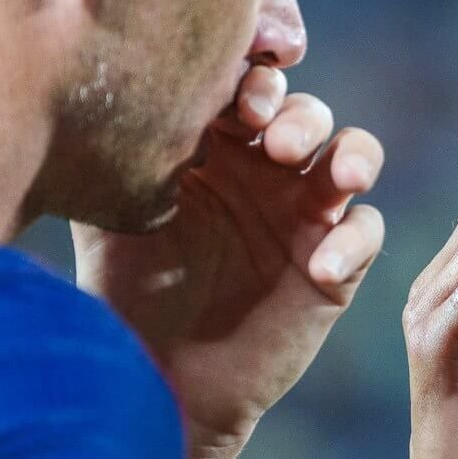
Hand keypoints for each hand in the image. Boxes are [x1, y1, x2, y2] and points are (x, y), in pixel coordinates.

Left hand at [73, 65, 384, 457]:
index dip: (254, 79)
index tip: (239, 101)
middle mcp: (265, 170)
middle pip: (304, 111)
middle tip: (274, 140)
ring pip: (353, 154)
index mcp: (214, 145)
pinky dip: (353, 240)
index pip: (247, 87)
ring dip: (352, 154)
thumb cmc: (127, 293)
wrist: (158, 380)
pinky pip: (366, 232)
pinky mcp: (333, 267)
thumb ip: (112, 155)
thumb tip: (91, 94)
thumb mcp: (108, 216)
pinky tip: (322, 265)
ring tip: (338, 178)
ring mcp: (303, 215)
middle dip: (298, 115)